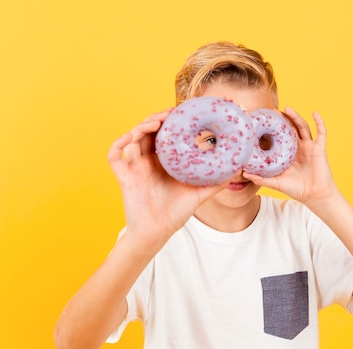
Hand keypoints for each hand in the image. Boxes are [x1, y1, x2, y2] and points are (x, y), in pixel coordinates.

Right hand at [108, 108, 228, 245]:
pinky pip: (114, 157)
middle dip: (156, 119)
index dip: (168, 120)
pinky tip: (131, 138)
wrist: (157, 233)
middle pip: (147, 132)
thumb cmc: (175, 214)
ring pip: (132, 139)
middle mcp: (147, 161)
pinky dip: (119, 144)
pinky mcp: (124, 177)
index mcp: (163, 162)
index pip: (163, 134)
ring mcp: (134, 168)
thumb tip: (237, 169)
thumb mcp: (199, 194)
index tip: (179, 110)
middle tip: (168, 113)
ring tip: (154, 123)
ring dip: (141, 127)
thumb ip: (216, 182)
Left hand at [243, 107, 340, 208]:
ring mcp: (309, 147)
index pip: (279, 137)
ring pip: (303, 127)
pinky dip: (320, 122)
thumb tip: (243, 173)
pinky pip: (321, 132)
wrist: (315, 196)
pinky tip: (315, 113)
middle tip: (272, 112)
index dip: (272, 129)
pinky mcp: (319, 148)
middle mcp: (298, 148)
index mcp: (288, 154)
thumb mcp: (276, 183)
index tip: (262, 121)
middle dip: (283, 119)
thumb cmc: (296, 189)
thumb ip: (261, 178)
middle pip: (290, 129)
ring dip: (296, 117)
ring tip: (287, 108)